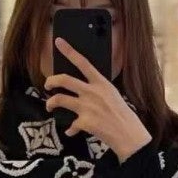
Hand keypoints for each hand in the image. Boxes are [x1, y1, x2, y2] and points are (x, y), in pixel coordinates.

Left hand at [45, 36, 152, 161]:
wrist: (129, 135)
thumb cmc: (123, 115)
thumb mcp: (113, 96)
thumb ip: (97, 91)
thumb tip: (81, 91)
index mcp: (102, 83)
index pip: (83, 63)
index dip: (69, 51)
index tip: (58, 41)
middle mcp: (93, 92)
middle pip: (64, 80)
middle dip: (51, 80)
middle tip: (47, 84)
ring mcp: (87, 107)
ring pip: (59, 99)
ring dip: (50, 103)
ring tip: (50, 106)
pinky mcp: (84, 122)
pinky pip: (70, 124)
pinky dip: (70, 129)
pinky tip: (72, 131)